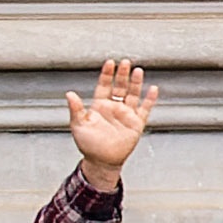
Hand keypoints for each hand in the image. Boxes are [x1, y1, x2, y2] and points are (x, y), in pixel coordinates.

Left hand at [71, 57, 156, 181]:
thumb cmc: (88, 143)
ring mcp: (126, 114)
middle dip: (122, 75)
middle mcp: (114, 107)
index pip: (104, 86)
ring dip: (135, 83)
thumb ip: (76, 109)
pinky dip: (149, 100)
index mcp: (99, 106)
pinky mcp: (136, 123)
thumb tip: (69, 94)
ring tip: (138, 70)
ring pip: (133, 95)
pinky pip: (145, 109)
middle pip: (120, 87)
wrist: (102, 160)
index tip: (109, 63)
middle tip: (125, 62)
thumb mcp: (78, 124)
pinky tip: (153, 89)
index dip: (107, 75)